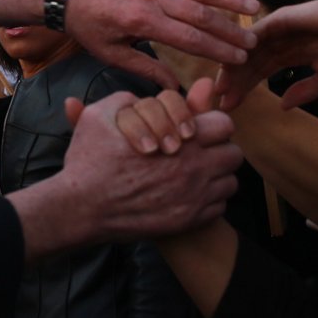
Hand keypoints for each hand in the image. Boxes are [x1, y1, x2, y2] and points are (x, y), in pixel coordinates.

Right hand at [59, 89, 240, 242]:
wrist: (83, 208)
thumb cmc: (90, 161)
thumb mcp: (101, 116)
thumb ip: (131, 101)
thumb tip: (148, 96)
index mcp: (181, 139)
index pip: (224, 124)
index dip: (211, 123)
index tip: (196, 130)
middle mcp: (195, 169)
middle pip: (233, 154)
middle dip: (218, 149)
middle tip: (198, 150)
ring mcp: (195, 198)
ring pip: (230, 182)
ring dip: (215, 176)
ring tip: (193, 174)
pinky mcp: (190, 221)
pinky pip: (219, 207)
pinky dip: (208, 200)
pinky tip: (186, 195)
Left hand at [64, 0, 258, 89]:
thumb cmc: (87, 25)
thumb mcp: (110, 53)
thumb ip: (144, 67)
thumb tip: (173, 87)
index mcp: (143, 22)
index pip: (191, 39)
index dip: (218, 50)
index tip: (239, 59)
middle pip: (202, 15)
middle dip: (230, 30)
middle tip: (253, 41)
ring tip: (253, 8)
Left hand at [215, 0, 317, 109]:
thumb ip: (305, 90)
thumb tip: (283, 106)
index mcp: (290, 53)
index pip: (260, 72)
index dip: (244, 88)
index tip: (229, 105)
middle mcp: (281, 40)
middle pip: (250, 62)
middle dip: (235, 81)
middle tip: (220, 99)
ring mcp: (281, 28)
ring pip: (250, 48)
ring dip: (235, 65)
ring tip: (222, 85)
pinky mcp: (285, 17)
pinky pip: (260, 31)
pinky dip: (247, 44)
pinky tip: (235, 61)